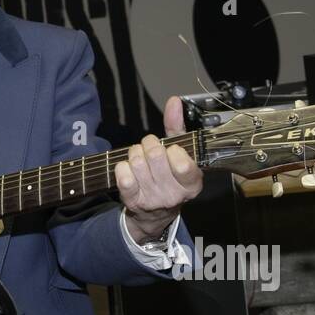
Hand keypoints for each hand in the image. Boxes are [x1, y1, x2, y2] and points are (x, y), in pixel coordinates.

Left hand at [115, 95, 202, 241]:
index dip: (173, 150)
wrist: (155, 213)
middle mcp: (174, 195)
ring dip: (135, 153)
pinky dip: (123, 166)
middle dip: (149, 144)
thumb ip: (177, 126)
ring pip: (137, 162)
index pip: (182, 164)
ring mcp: (153, 200)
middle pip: (155, 156)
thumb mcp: (181, 153)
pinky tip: (129, 169)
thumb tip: (173, 101)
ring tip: (140, 158)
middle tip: (150, 148)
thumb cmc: (169, 176)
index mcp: (192, 184)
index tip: (171, 151)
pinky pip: (123, 174)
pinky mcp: (133, 201)